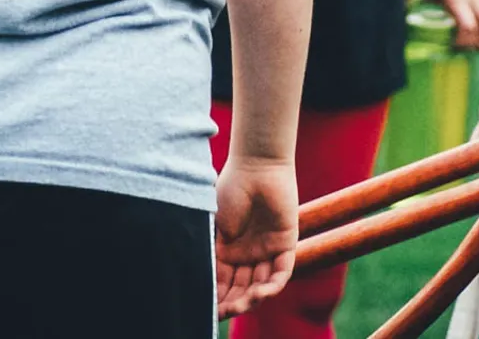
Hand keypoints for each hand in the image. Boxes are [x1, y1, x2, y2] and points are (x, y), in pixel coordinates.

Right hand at [214, 160, 298, 318]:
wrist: (255, 167)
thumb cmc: (229, 190)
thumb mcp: (212, 226)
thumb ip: (208, 252)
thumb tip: (193, 279)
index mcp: (226, 250)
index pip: (221, 282)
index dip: (215, 297)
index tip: (207, 310)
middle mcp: (247, 254)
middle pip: (240, 287)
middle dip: (232, 302)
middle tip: (223, 313)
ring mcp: (266, 250)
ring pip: (260, 284)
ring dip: (251, 298)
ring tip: (241, 305)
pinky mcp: (285, 244)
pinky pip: (281, 271)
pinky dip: (272, 285)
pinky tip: (261, 293)